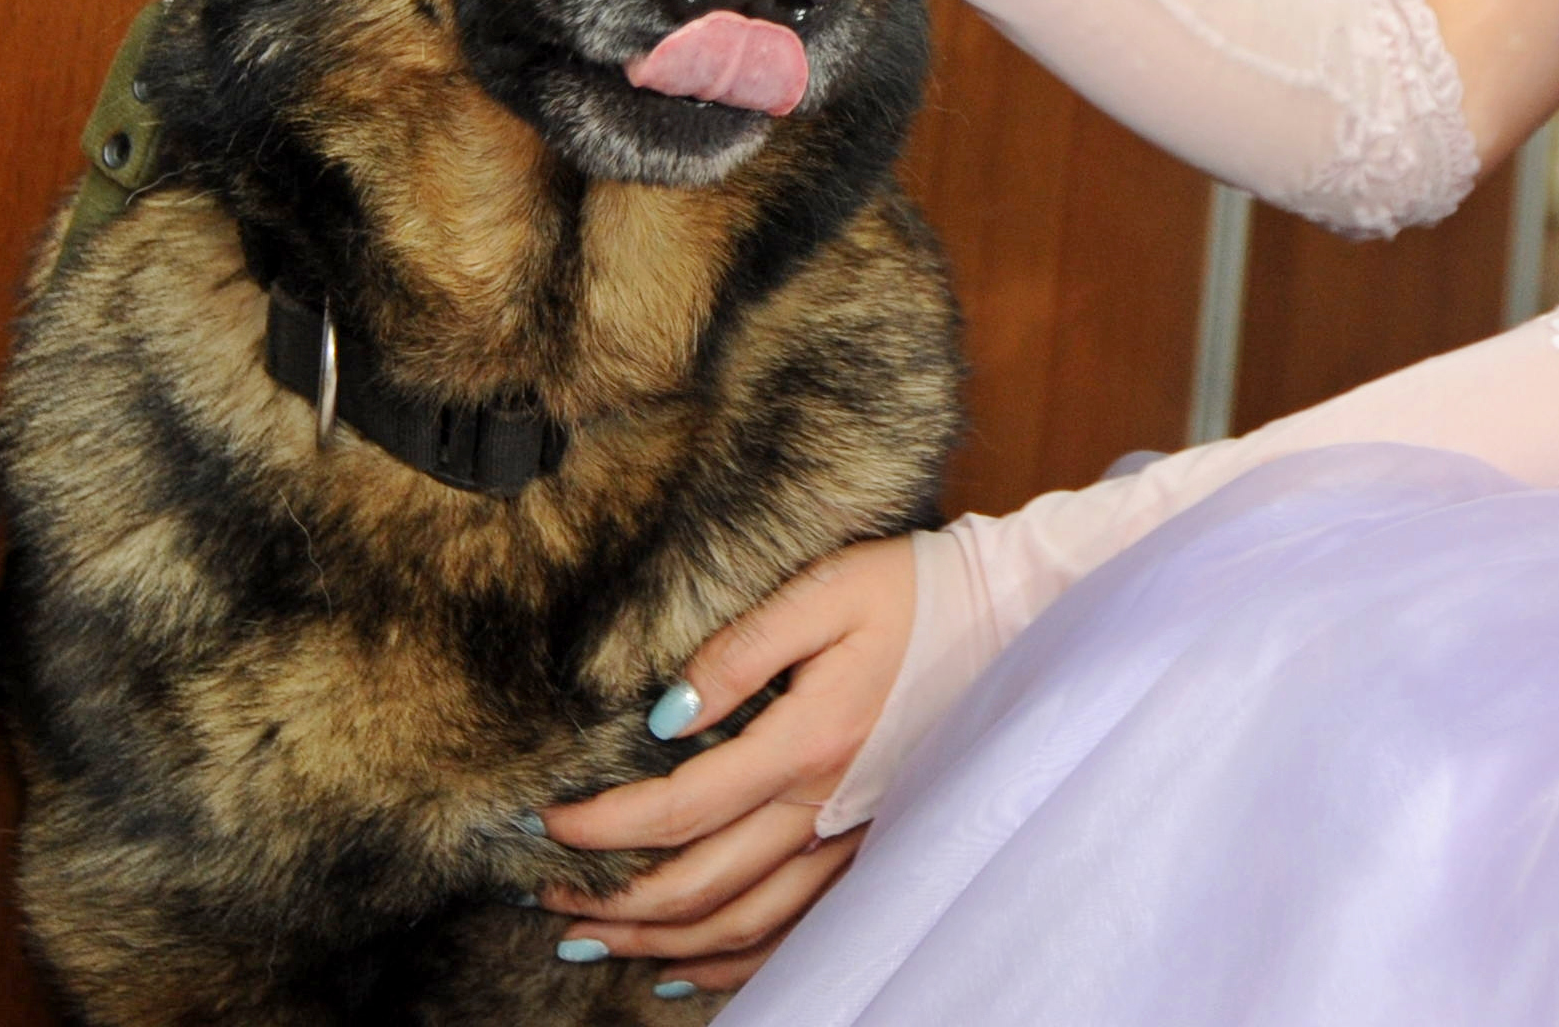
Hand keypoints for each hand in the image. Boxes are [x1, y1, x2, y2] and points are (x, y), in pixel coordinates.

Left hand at [536, 536, 918, 994]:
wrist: (1012, 615)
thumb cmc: (914, 592)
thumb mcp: (824, 592)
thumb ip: (739, 652)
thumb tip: (662, 718)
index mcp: (807, 744)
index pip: (680, 808)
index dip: (604, 826)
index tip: (548, 823)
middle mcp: (827, 808)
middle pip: (699, 887)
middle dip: (611, 902)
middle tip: (546, 897)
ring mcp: (854, 838)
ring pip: (743, 926)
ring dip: (660, 943)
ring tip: (593, 941)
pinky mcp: (873, 845)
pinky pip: (798, 931)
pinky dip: (737, 964)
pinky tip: (690, 968)